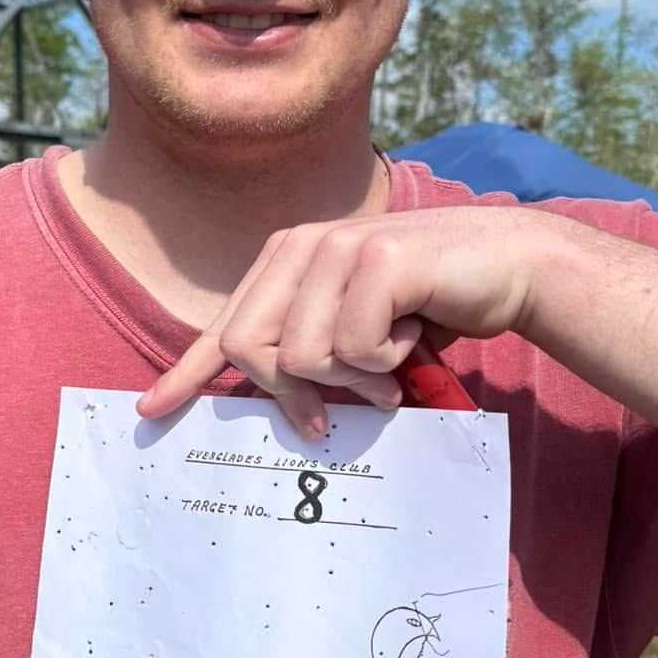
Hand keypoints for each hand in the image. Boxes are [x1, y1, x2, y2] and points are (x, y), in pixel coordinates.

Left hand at [138, 208, 547, 435]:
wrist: (506, 266)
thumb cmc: (430, 306)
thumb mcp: (356, 332)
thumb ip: (312, 357)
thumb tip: (281, 412)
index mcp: (286, 259)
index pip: (225, 327)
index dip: (187, 374)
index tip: (151, 412)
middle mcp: (301, 245)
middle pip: (250, 349)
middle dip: (292, 393)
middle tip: (337, 409)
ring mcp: (336, 247)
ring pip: (302, 356)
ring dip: (354, 379)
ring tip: (392, 362)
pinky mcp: (376, 260)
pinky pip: (353, 349)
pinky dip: (388, 361)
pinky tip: (415, 334)